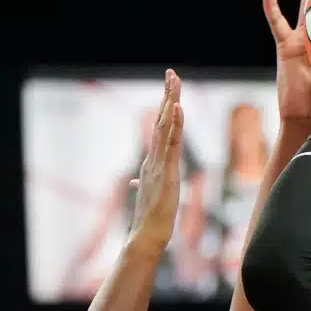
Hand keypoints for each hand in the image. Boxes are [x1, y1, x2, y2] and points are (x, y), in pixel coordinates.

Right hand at [127, 70, 184, 251]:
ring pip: (166, 128)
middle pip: (162, 121)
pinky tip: (178, 108)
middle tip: (171, 74)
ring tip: (174, 82)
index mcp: (152, 164)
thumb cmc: (150, 221)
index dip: (166, 108)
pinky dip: (175, 125)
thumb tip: (133, 183)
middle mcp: (153, 159)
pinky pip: (172, 144)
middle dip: (167, 96)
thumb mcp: (149, 197)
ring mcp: (159, 165)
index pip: (161, 130)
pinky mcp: (167, 173)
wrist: (145, 237)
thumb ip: (142, 185)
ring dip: (171, 103)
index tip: (170, 89)